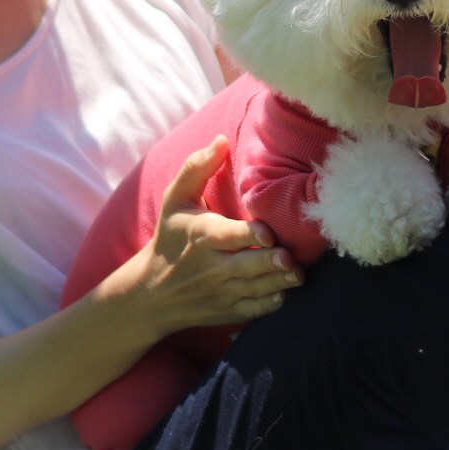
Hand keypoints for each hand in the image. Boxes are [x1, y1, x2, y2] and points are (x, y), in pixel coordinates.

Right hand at [133, 137, 302, 335]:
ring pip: (255, 289)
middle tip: (290, 257)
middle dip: (270, 263)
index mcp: (201, 236)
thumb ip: (197, 168)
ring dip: (278, 282)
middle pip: (246, 266)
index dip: (249, 235)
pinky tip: (284, 292)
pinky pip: (253, 310)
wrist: (151, 292)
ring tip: (297, 273)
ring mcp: (221, 291)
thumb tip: (221, 139)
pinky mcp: (228, 310)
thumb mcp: (175, 199)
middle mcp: (211, 267)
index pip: (227, 236)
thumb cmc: (170, 237)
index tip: (267, 233)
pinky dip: (270, 303)